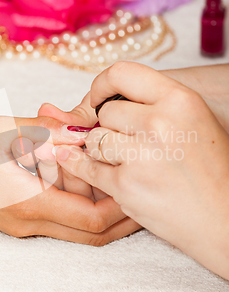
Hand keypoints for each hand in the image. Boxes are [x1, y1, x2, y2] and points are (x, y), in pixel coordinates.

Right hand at [0, 115, 139, 245]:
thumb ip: (46, 132)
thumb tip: (83, 131)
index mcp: (29, 203)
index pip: (95, 220)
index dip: (124, 205)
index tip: (140, 181)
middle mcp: (29, 221)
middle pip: (91, 232)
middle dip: (120, 210)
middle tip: (138, 181)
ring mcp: (21, 223)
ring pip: (75, 223)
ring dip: (96, 199)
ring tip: (106, 166)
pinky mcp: (13, 215)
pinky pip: (56, 214)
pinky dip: (73, 196)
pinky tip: (71, 165)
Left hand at [53, 62, 228, 278]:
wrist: (222, 218)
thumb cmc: (210, 169)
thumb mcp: (192, 121)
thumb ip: (152, 104)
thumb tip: (92, 103)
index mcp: (180, 100)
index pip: (122, 73)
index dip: (102, 85)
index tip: (99, 97)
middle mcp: (160, 122)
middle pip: (106, 111)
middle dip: (109, 126)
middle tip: (126, 142)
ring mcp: (141, 155)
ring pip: (94, 139)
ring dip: (101, 149)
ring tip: (123, 160)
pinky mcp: (126, 186)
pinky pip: (88, 168)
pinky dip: (82, 166)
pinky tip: (77, 162)